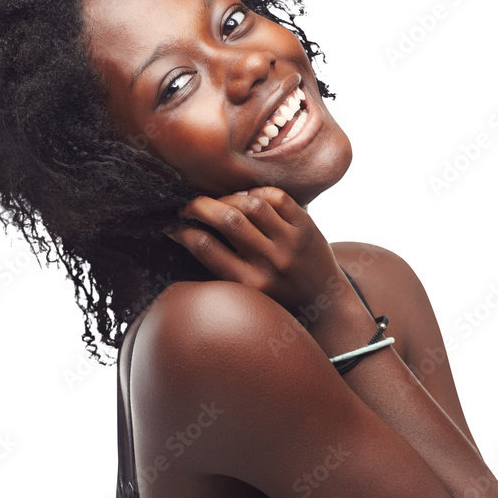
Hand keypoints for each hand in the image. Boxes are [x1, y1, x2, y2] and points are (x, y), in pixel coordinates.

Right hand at [164, 187, 356, 322]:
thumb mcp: (246, 294)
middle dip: (198, 206)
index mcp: (249, 285)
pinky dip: (256, 192)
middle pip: (227, 219)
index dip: (181, 230)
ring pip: (252, 203)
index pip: (205, 247)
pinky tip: (247, 198)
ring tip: (219, 202)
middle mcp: (271, 264)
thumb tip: (183, 232)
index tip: (173, 225)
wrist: (324, 305)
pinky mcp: (307, 228)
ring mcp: (291, 244)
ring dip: (228, 197)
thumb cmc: (275, 298)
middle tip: (188, 206)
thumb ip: (220, 267)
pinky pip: (277, 197)